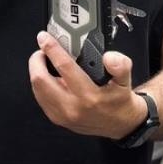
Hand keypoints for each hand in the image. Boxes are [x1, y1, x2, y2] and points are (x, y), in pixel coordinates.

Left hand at [28, 32, 142, 138]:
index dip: (52, 49)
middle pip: (41, 80)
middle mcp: (72, 107)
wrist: (118, 124)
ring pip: (37, 88)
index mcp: (89, 97)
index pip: (64, 67)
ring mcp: (61, 114)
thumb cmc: (118, 102)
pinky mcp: (56, 118)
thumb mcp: (126, 81)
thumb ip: (121, 66)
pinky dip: (40, 83)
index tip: (45, 38)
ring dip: (36, 71)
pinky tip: (49, 76)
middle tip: (42, 49)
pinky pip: (40, 97)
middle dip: (37, 60)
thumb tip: (109, 57)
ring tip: (45, 61)